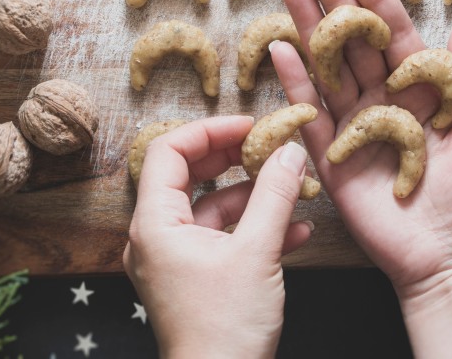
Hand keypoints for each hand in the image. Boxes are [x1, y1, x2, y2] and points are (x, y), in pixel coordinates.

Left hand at [123, 116, 313, 358]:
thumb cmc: (226, 328)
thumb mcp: (257, 252)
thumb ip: (274, 194)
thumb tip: (290, 150)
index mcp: (155, 224)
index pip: (170, 150)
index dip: (210, 130)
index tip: (250, 124)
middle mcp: (156, 238)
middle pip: (190, 175)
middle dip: (235, 159)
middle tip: (271, 146)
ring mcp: (175, 260)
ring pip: (213, 208)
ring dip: (255, 196)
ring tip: (295, 188)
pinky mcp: (195, 279)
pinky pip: (223, 238)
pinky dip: (255, 228)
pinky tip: (297, 231)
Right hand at [274, 0, 451, 295]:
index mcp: (421, 90)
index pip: (394, 34)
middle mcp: (383, 101)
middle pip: (353, 42)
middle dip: (331, 0)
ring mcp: (354, 127)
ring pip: (326, 68)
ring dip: (307, 28)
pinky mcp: (332, 159)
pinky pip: (309, 115)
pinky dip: (294, 84)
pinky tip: (280, 49)